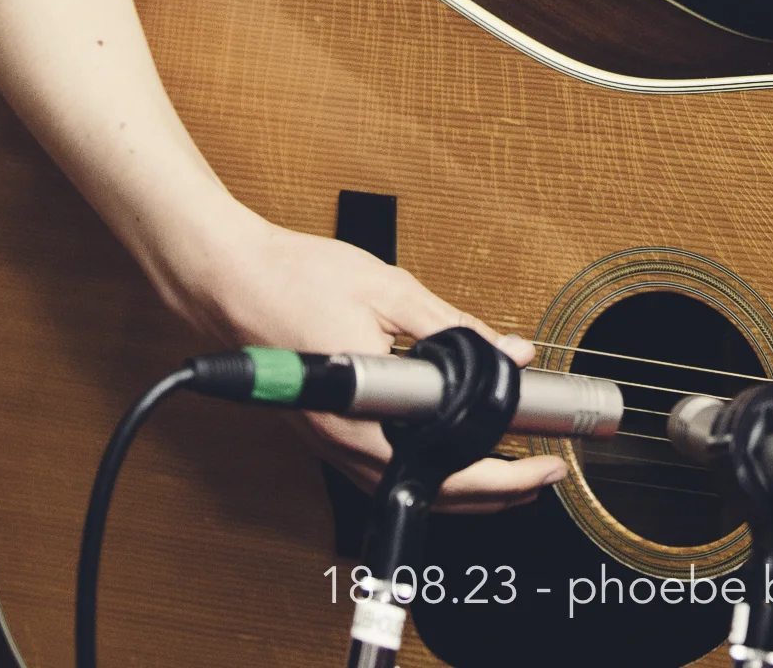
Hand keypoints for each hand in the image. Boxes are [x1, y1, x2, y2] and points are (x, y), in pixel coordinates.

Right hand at [179, 213, 569, 514]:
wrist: (225, 278)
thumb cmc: (293, 278)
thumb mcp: (392, 291)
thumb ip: (455, 327)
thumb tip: (510, 352)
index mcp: (362, 411)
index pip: (450, 469)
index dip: (507, 474)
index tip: (547, 464)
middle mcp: (342, 441)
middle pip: (431, 495)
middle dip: (496, 494)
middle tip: (542, 478)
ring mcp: (329, 442)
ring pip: (405, 490)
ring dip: (462, 491)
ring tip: (510, 477)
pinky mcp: (323, 432)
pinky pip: (381, 472)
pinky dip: (425, 474)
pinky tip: (450, 458)